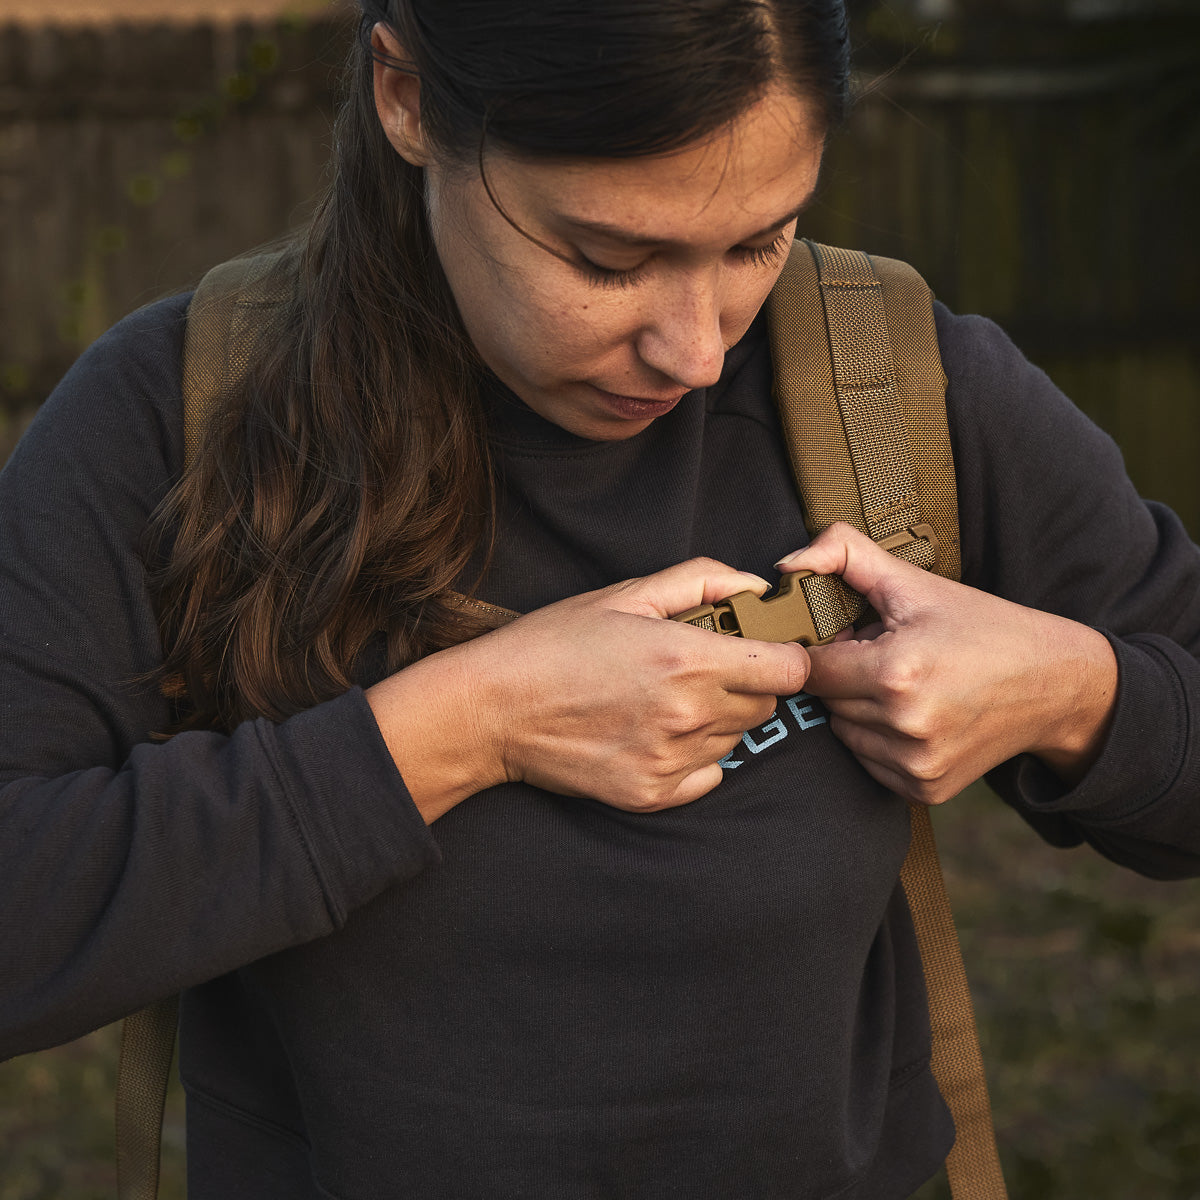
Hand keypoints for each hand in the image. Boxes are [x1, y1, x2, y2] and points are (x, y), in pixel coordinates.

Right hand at [367, 558, 810, 820]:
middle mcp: (687, 715)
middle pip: (765, 706)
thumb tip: (758, 588)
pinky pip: (707, 775)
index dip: (782, 655)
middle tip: (701, 667)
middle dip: (747, 683)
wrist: (493, 709)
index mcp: (688, 660)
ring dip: (718, 718)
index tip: (762, 649)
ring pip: (735, 739)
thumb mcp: (626, 594)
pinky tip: (654, 732)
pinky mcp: (652, 794)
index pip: (788, 670)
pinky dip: (694, 756)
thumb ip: (702, 582)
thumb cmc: (554, 643)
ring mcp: (670, 761)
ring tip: (665, 698)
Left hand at [775, 524, 1117, 804]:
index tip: (854, 639)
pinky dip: (880, 741)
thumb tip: (785, 566)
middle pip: (827, 702)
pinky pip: (869, 763)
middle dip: (845, 677)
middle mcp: (904, 725)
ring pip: (844, 734)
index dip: (827, 649)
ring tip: (905, 685)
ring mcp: (916, 764)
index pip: (811, 668)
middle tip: (887, 657)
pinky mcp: (925, 790)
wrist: (1054, 685)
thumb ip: (843, 555)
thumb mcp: (914, 583)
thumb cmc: (981, 627)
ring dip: (860, 711)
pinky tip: (915, 716)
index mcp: (895, 672)